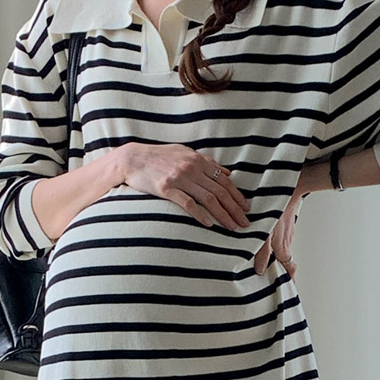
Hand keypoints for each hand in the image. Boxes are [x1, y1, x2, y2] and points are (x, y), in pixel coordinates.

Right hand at [118, 142, 250, 229]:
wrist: (133, 158)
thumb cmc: (159, 156)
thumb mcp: (185, 152)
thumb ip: (206, 162)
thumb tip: (226, 173)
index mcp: (198, 160)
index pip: (224, 181)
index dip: (237, 196)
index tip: (246, 208)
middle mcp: (192, 168)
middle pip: (220, 191)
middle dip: (235, 209)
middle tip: (244, 222)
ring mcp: (179, 178)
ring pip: (208, 199)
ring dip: (222, 214)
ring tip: (232, 227)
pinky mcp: (166, 188)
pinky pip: (188, 203)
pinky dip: (200, 214)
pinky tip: (209, 224)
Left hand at [254, 186, 303, 279]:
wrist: (289, 189)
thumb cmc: (277, 210)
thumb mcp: (266, 232)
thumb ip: (262, 252)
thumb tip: (260, 269)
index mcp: (283, 248)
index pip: (289, 270)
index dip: (290, 280)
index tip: (290, 288)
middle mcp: (286, 242)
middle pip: (285, 261)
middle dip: (282, 270)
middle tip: (277, 279)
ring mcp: (287, 232)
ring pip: (282, 248)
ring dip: (277, 256)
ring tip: (268, 262)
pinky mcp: (284, 223)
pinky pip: (281, 237)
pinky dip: (276, 242)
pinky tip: (268, 240)